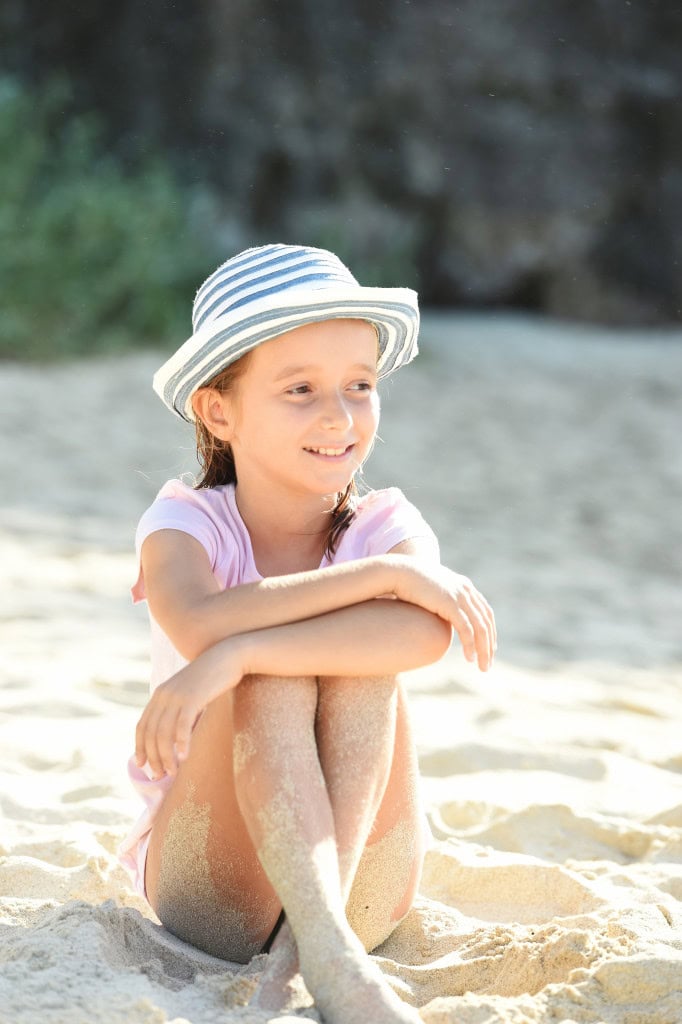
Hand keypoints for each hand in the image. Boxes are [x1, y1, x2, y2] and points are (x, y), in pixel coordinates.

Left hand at [134, 638, 242, 778]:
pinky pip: (182, 726)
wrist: (229, 655)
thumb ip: (179, 707)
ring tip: (172, 772)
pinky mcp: (192, 697)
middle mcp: (164, 694)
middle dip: (153, 757)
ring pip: (164, 733)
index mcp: (160, 694)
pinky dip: (181, 743)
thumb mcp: (190, 692)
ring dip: (166, 756)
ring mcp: (177, 696)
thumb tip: (176, 733)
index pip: (142, 726)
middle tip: (160, 775)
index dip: (140, 747)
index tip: (142, 765)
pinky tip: (184, 757)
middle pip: (151, 733)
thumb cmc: (213, 677)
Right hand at [391, 557, 496, 670]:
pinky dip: (470, 645)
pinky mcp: (450, 603)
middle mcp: (466, 590)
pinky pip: (466, 629)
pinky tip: (470, 658)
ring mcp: (459, 596)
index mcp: (464, 586)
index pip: (485, 611)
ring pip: (480, 628)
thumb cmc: (408, 583)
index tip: (489, 647)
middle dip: (489, 644)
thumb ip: (440, 601)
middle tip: (488, 663)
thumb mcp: (430, 591)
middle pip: (486, 621)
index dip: (489, 630)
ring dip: (483, 649)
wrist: (398, 572)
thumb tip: (439, 614)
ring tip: (482, 667)